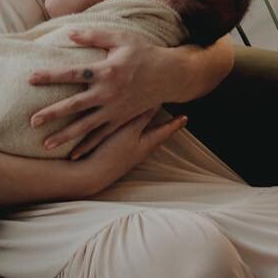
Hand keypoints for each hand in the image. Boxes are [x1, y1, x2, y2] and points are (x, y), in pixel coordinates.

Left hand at [29, 29, 173, 156]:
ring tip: (45, 144)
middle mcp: (108, 93)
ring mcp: (115, 110)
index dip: (50, 76)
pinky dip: (87, 146)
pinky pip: (102, 135)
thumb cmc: (144, 52)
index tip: (30, 79)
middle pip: (74, 105)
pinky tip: (73, 155)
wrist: (170, 75)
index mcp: (106, 71)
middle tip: (32, 121)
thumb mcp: (121, 38)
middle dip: (52, 113)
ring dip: (65, 135)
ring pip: (86, 126)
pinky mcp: (122, 120)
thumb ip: (94, 35)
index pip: (72, 74)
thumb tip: (69, 33)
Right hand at [68, 109, 186, 194]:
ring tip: (151, 121)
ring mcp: (130, 154)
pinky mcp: (118, 155)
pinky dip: (135, 133)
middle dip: (164, 126)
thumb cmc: (112, 152)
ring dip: (148, 128)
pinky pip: (132, 141)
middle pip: (157, 135)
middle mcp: (141, 150)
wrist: (92, 175)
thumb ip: (142, 116)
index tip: (185, 117)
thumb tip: (156, 102)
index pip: (165, 130)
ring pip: (143, 138)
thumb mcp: (129, 131)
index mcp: (148, 143)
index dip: (175, 123)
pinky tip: (128, 130)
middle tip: (174, 118)